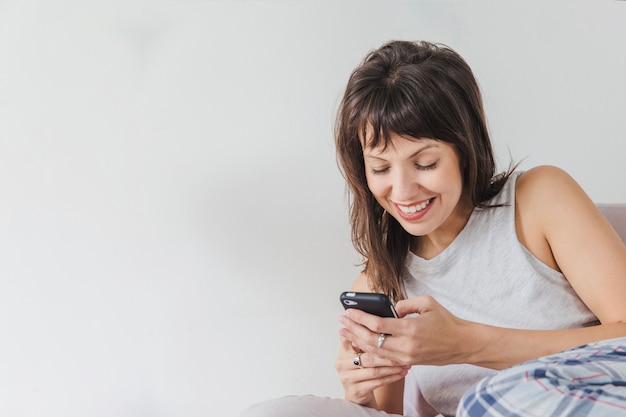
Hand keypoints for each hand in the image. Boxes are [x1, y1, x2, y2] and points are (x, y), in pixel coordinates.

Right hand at [336, 325, 408, 406]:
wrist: (356, 396)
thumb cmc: (362, 370)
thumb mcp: (359, 353)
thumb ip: (364, 340)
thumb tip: (376, 322)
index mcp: (343, 351)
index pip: (350, 337)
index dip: (359, 330)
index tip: (374, 324)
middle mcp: (342, 363)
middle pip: (367, 356)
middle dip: (386, 354)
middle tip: (401, 349)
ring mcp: (347, 378)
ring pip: (374, 371)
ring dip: (391, 367)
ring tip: (403, 363)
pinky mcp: (356, 390)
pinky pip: (377, 383)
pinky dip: (391, 377)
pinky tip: (400, 373)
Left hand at [340, 295, 474, 366]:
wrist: (462, 344)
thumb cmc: (446, 321)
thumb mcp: (427, 303)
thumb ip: (405, 303)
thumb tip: (390, 308)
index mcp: (410, 329)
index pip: (378, 325)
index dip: (360, 318)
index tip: (348, 311)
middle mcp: (406, 346)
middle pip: (371, 340)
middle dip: (353, 330)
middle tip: (341, 322)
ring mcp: (406, 357)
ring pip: (375, 352)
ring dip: (357, 342)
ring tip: (344, 334)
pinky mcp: (408, 362)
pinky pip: (383, 359)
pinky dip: (369, 352)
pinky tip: (360, 345)